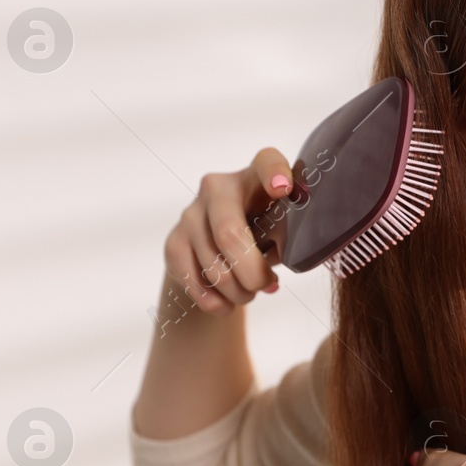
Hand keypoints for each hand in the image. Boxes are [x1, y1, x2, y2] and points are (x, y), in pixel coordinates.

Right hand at [162, 147, 292, 313]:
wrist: (221, 249)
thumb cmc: (266, 233)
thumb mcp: (283, 228)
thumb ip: (289, 233)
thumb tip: (292, 256)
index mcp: (255, 177)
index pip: (267, 162)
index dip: (274, 173)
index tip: (283, 189)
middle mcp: (218, 187)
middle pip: (229, 234)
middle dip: (252, 272)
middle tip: (268, 285)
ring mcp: (191, 213)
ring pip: (212, 265)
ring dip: (238, 291)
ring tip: (250, 293)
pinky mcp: (173, 241)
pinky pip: (192, 280)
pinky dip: (214, 301)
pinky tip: (227, 304)